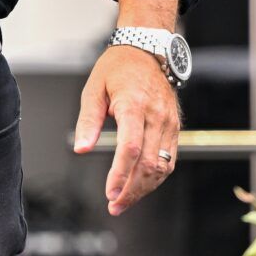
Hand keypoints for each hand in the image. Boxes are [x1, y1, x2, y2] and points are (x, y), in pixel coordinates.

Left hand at [71, 44, 181, 215]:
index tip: (109, 193)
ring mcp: (169, 123)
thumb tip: (81, 149)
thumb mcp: (94, 89)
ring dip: (144, 188)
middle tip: (114, 205)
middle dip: (131, 190)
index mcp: (134, 105)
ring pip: (162, 166)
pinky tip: (140, 186)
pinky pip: (169, 159)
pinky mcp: (175, 127)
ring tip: (124, 200)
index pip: (130, 148)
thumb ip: (88, 120)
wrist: (147, 50)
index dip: (120, 174)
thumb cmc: (117, 68)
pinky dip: (156, 177)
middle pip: (148, 164)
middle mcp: (156, 116)